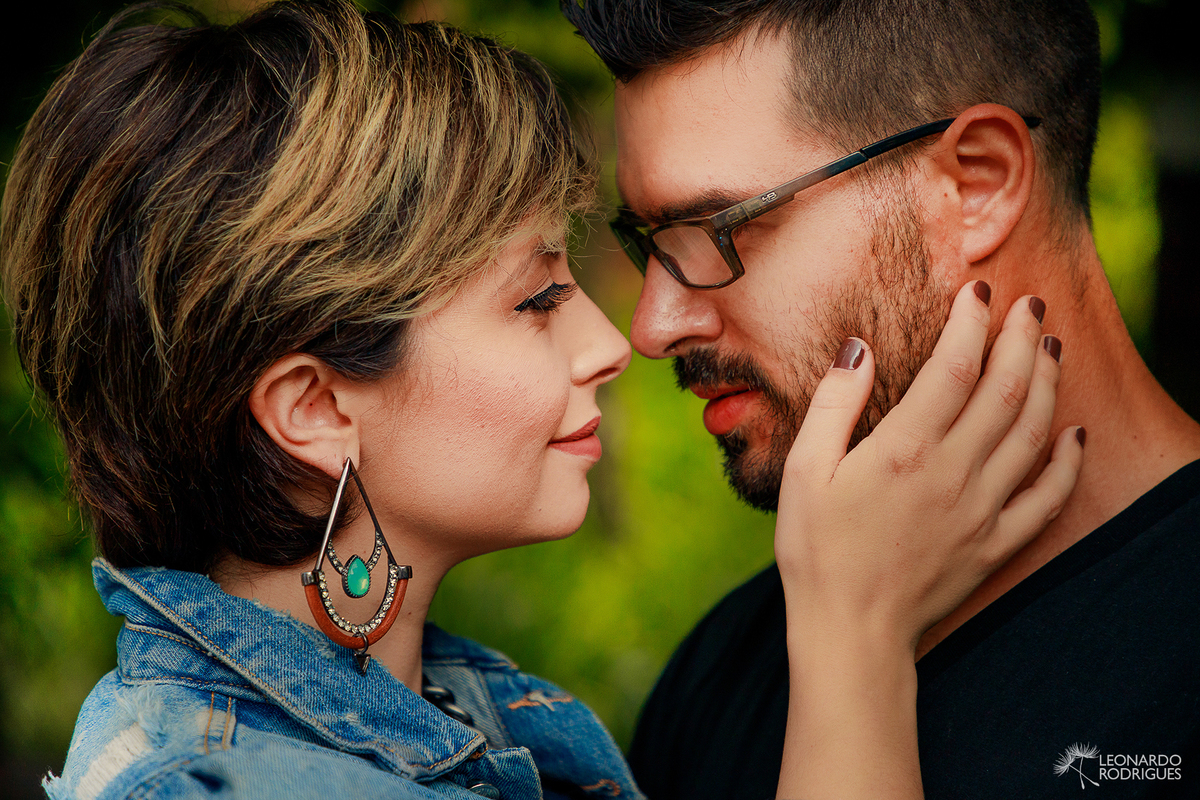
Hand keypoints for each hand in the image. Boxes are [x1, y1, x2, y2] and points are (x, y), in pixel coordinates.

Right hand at [775, 281, 1081, 651]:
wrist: (850, 629)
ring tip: (1051, 346)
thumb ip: (833, 405)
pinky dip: (1067, 461)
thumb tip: (858, 349)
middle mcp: (954, 472)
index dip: (972, 322)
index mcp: (904, 449)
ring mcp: (982, 509)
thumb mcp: (802, 471)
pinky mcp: (996, 542)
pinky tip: (1074, 433)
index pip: (954, 368)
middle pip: (1006, 390)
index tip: (978, 291)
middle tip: (1030, 304)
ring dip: (1048, 383)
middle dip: (1022, 338)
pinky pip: (1047, 497)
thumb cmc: (816, 549)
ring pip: (1033, 432)